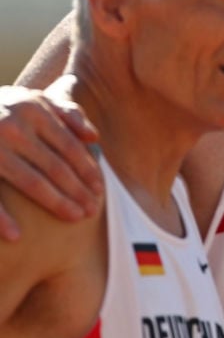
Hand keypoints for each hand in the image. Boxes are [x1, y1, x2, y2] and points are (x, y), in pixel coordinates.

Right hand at [0, 83, 102, 239]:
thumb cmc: (4, 108)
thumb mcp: (34, 101)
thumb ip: (67, 113)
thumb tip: (95, 138)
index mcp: (34, 110)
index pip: (69, 146)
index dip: (87, 169)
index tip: (100, 189)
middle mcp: (13, 127)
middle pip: (55, 166)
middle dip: (77, 190)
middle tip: (93, 210)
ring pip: (31, 181)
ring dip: (55, 203)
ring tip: (74, 218)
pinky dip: (1, 218)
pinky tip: (16, 236)